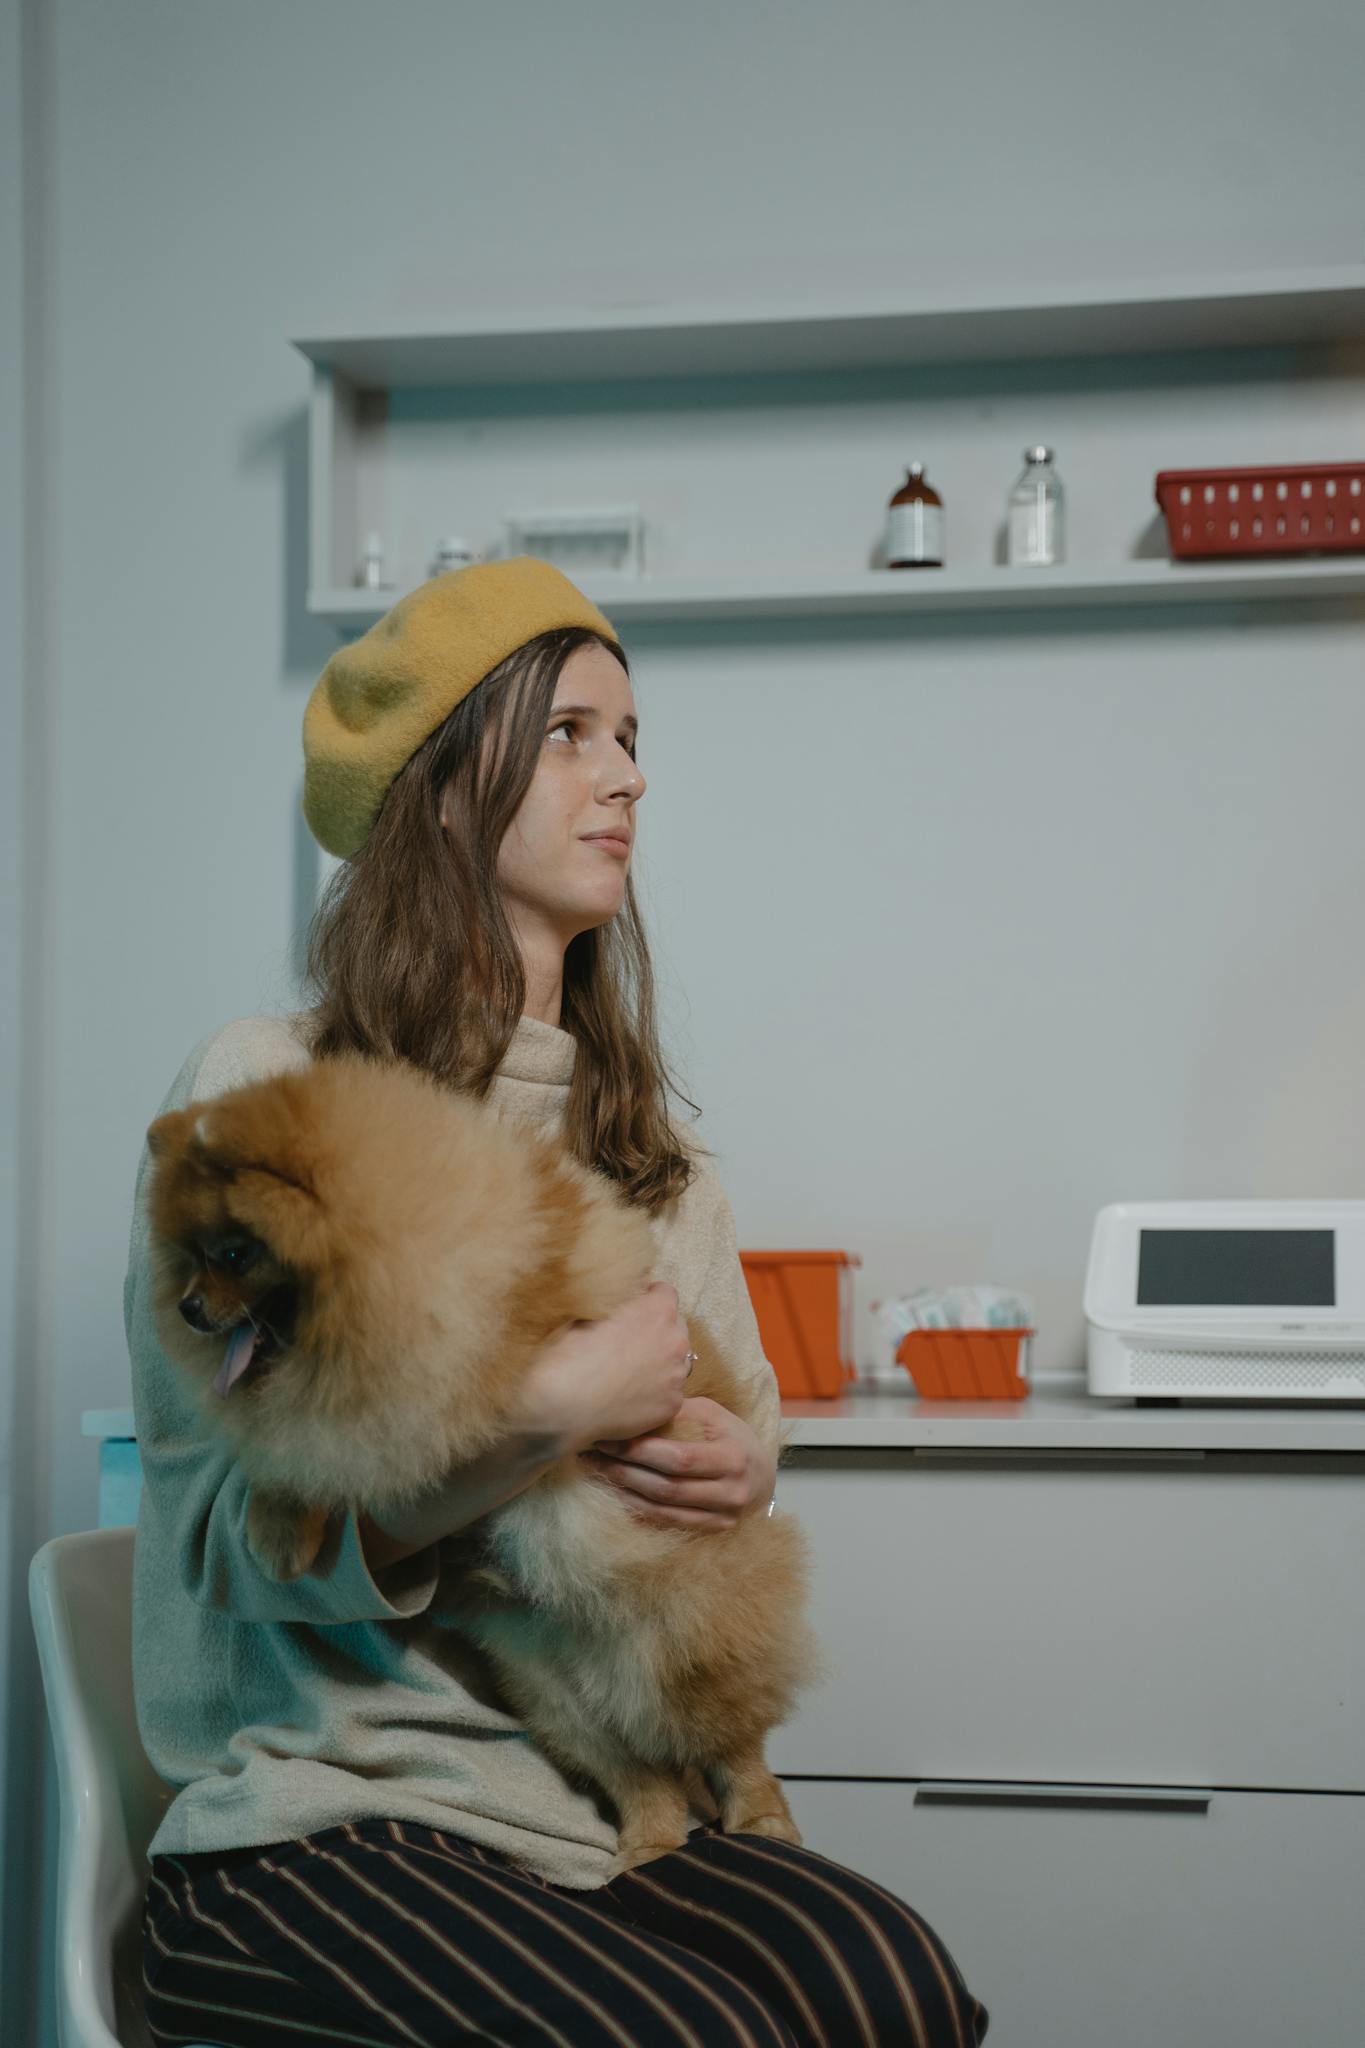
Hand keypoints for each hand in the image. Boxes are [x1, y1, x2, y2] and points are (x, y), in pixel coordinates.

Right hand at [516, 1284, 691, 1452]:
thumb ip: (619, 1303)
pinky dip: (656, 1391)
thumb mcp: (589, 1311)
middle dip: (657, 1329)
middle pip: (676, 1326)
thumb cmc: (569, 1353)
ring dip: (661, 1360)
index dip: (647, 1298)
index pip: (666, 1293)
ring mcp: (676, 1376)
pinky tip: (630, 1396)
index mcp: (657, 1311)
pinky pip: (670, 1392)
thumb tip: (626, 1299)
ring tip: (630, 1371)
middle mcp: (675, 1341)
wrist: (563, 1406)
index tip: (632, 1308)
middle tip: (629, 1341)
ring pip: (677, 1360)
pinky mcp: (671, 1405)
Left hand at [579, 1396, 776, 1530]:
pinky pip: (667, 1522)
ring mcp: (722, 1516)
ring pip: (663, 1508)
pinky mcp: (713, 1530)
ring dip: (625, 1490)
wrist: (761, 1474)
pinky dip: (638, 1508)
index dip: (640, 1450)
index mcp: (732, 1457)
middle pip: (667, 1486)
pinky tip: (616, 1492)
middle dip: (625, 1469)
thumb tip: (631, 1406)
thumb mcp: (713, 1415)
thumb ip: (678, 1413)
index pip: (678, 1458)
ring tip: (597, 1471)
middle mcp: (730, 1492)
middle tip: (593, 1454)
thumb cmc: (730, 1436)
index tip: (607, 1438)